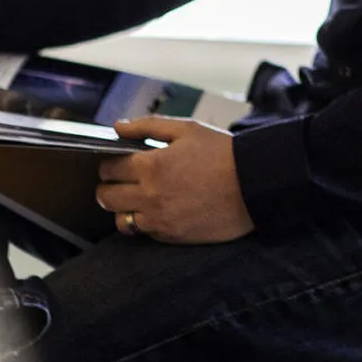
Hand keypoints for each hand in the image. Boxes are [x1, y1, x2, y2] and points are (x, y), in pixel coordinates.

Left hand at [94, 118, 255, 244]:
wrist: (255, 183)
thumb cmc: (223, 152)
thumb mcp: (189, 129)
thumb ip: (149, 126)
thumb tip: (117, 127)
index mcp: (151, 166)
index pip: (108, 168)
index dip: (111, 163)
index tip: (121, 162)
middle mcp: (149, 195)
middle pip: (105, 196)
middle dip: (110, 186)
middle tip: (126, 180)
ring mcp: (158, 219)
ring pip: (119, 219)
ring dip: (124, 208)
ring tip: (140, 198)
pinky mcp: (171, 235)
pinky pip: (143, 231)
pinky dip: (146, 221)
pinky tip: (161, 209)